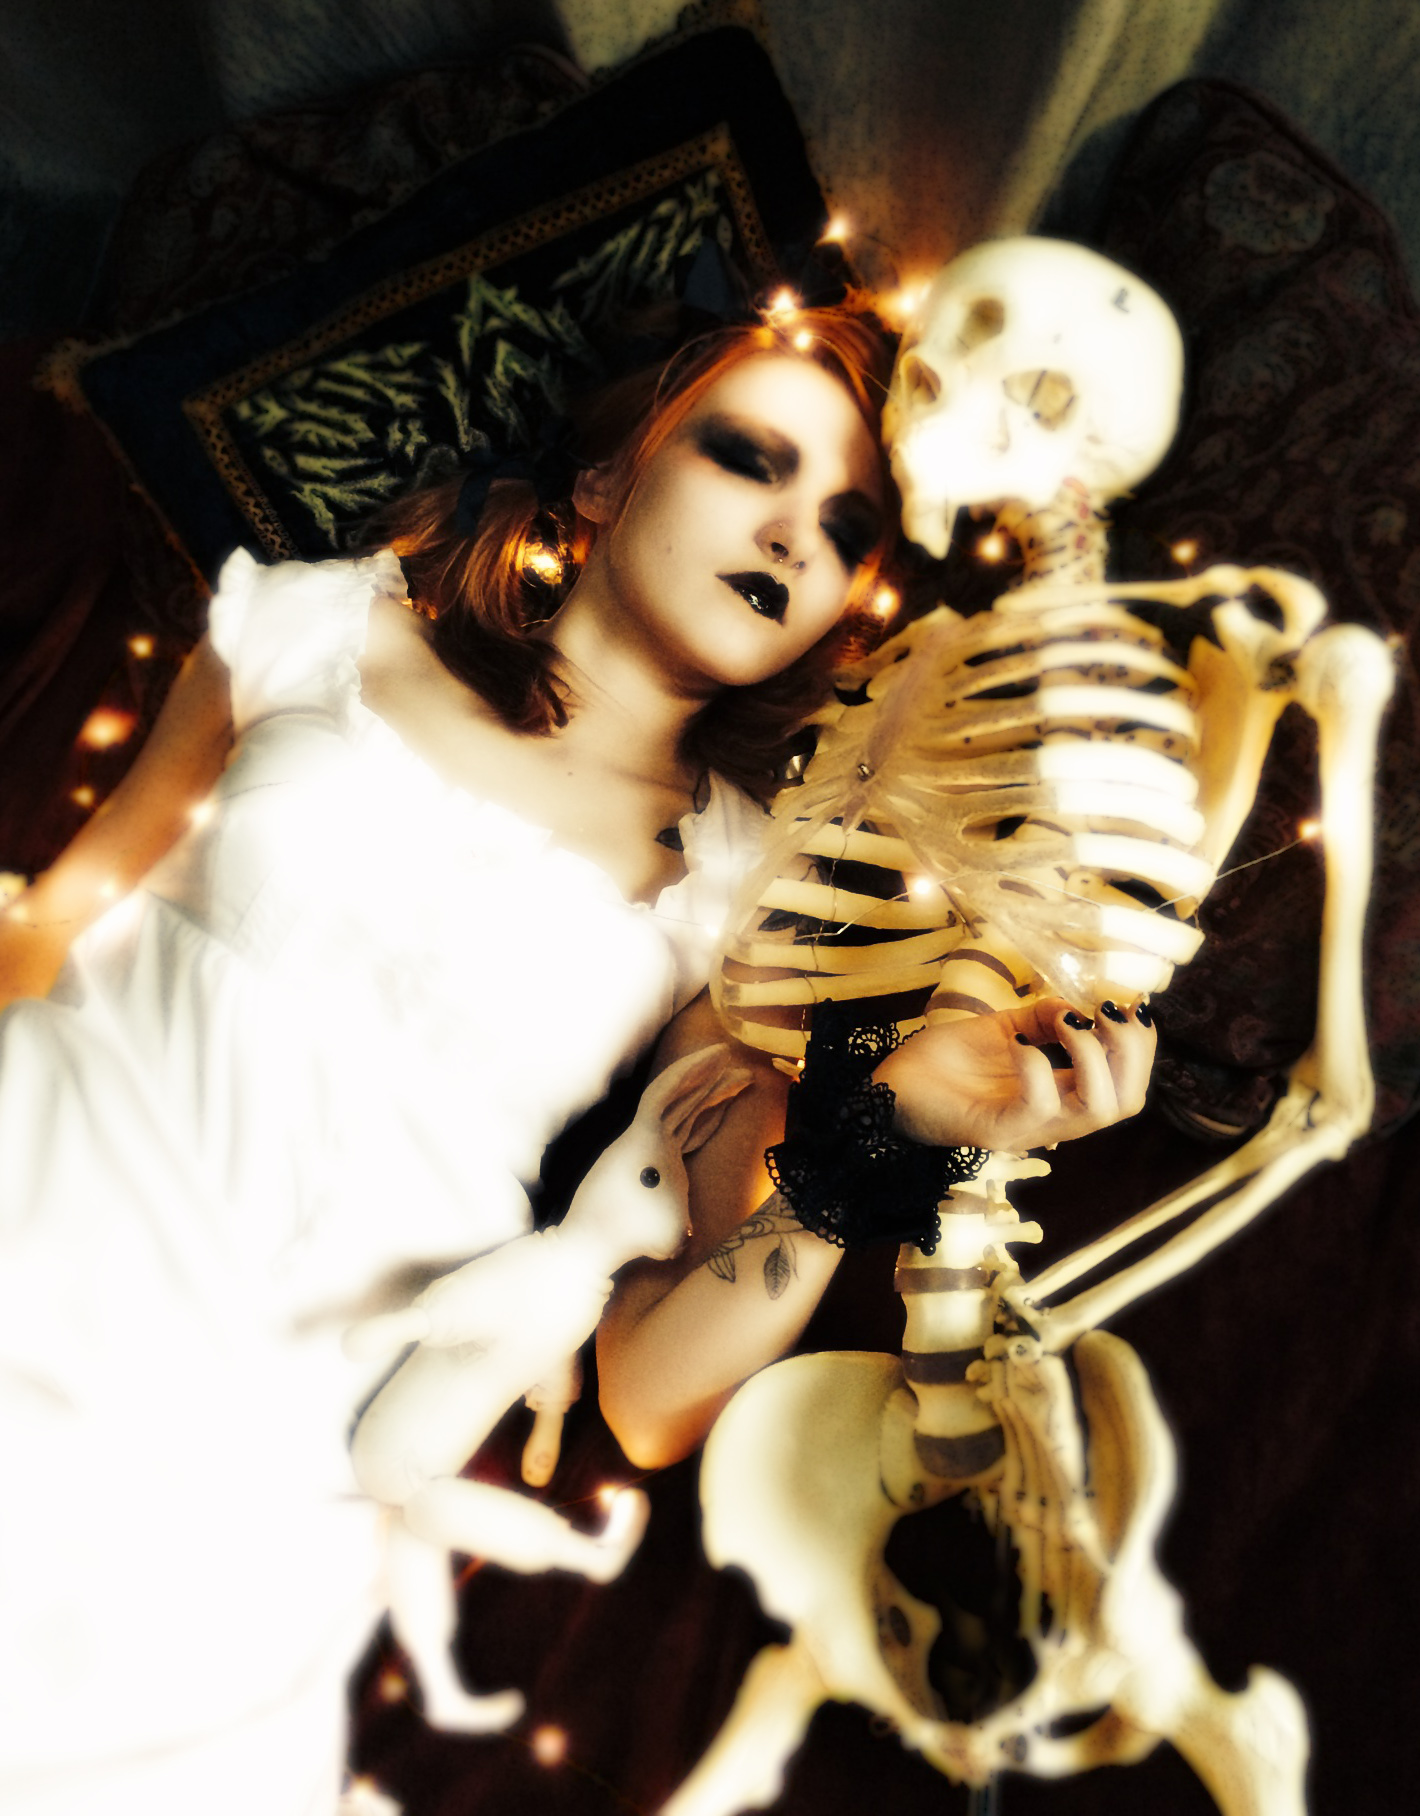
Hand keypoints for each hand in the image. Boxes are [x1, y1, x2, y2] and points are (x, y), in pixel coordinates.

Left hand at [873, 999, 1154, 1151]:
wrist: (890, 1085)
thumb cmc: (948, 1061)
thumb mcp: (1006, 1029)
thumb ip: (1045, 1017)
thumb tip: (1078, 1006)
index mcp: (1063, 1095)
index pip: (1128, 1086)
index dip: (1141, 1046)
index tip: (1128, 1003)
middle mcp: (1055, 1119)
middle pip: (1125, 1103)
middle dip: (1131, 1051)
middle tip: (1104, 1015)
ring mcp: (1027, 1129)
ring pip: (1096, 1110)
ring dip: (1093, 1056)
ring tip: (1067, 1024)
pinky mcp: (994, 1131)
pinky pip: (1037, 1105)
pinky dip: (1038, 1065)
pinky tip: (1019, 1042)